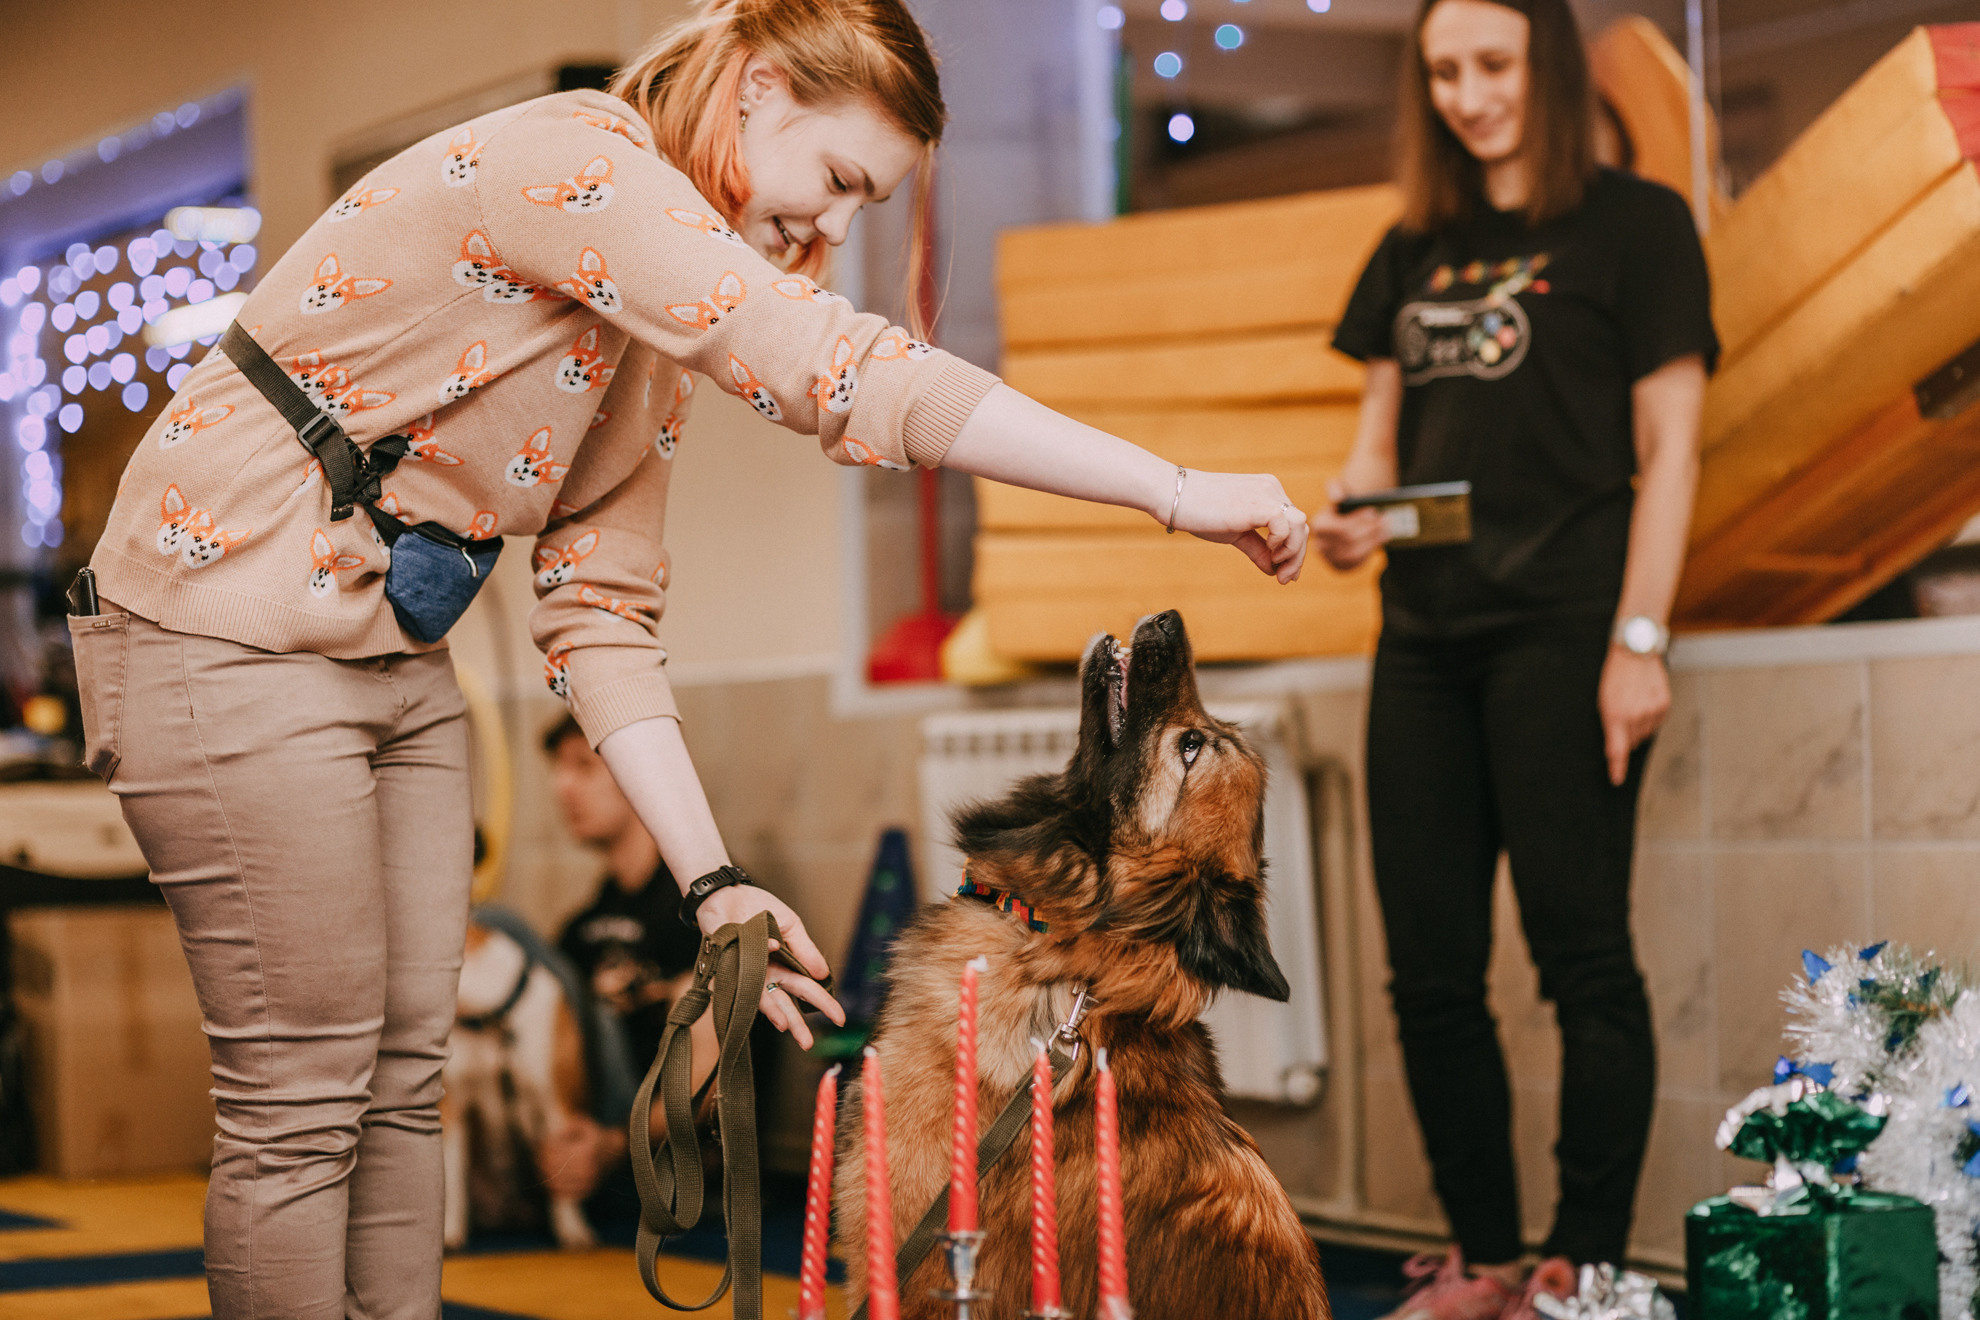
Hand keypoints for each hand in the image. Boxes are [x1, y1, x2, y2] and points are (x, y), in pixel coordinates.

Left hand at [538, 1111, 607, 1202]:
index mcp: (586, 1151)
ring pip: (555, 1183)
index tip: (538, 1144)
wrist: (615, 1153)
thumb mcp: (584, 1124)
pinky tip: (549, 1181)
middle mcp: (588, 1169)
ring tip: (540, 1168)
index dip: (543, 1148)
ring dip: (544, 1176)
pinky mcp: (587, 1192)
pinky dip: (552, 1189)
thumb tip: (550, 1139)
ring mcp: (588, 1182)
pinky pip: (564, 1195)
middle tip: (535, 1157)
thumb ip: (567, 1128)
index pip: (555, 1152)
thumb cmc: (595, 1136)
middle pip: (553, 1168)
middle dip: (540, 1162)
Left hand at [696, 883, 845, 1049]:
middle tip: (808, 1043)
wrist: (725, 894)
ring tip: (787, 1027)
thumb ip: (805, 949)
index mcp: (784, 964)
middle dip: (798, 1023)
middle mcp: (765, 974)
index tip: (839, 1018)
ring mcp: (746, 974)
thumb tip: (823, 974)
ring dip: (775, 1014)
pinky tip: (767, 983)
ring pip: (762, 1001)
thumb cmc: (757, 907)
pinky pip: (741, 981)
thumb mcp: (790, 924)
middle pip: (784, 1003)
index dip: (823, 1003)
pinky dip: (756, 980)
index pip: (806, 988)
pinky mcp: (726, 969)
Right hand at [1169, 470, 1308, 582]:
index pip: (1293, 522)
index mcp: (1266, 492)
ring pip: (1300, 525)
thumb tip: (1274, 569)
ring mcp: (1267, 494)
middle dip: (1297, 556)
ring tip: (1277, 568)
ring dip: (1294, 552)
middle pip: (1301, 525)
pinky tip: (1269, 552)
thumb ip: (1257, 548)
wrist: (1173, 496)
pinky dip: (1282, 543)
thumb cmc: (1199, 512)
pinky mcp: (1259, 504)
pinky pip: (1286, 525)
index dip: (1294, 550)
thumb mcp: (1235, 533)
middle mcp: (1271, 489)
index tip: (1284, 573)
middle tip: (1285, 579)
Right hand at [1308, 480, 1386, 570]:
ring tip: (1387, 528)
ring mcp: (1329, 558)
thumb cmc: (1340, 509)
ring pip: (1354, 552)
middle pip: (1349, 540)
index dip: (1357, 520)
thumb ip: (1335, 488)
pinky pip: (1357, 561)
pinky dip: (1372, 548)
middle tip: (1385, 520)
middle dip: (1369, 529)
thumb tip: (1336, 496)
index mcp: (1318, 525)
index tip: (1373, 511)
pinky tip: (1383, 537)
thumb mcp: (1337, 495)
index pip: (1339, 527)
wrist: (1338, 528)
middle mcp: (1320, 544)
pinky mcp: (1340, 566)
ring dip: (1373, 540)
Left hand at [1599, 647, 1670, 785]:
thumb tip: (1616, 748)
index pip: (1617, 749)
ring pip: (1645, 733)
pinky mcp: (1664, 705)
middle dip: (1626, 735)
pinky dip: (1650, 717)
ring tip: (1634, 705)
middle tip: (1623, 716)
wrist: (1635, 653)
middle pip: (1632, 742)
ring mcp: (1652, 711)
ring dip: (1639, 726)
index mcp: (1615, 716)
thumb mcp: (1603, 702)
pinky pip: (1657, 723)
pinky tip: (1645, 702)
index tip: (1617, 779)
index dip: (1617, 767)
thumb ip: (1610, 727)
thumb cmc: (1615, 677)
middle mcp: (1635, 716)